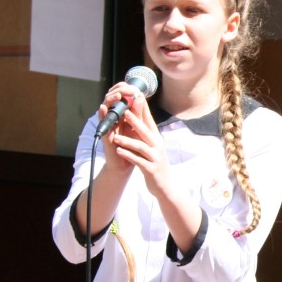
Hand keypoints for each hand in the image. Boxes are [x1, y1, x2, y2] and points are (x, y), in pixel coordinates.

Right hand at [97, 82, 139, 175]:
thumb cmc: (131, 146)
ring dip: (110, 100)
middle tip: (127, 90)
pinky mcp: (105, 134)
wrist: (125, 164)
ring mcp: (108, 125)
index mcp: (122, 114)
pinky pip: (102, 123)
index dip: (125, 89)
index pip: (121, 96)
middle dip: (119, 91)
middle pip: (112, 98)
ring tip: (118, 96)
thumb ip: (137, 113)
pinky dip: (102, 115)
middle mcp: (113, 118)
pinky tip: (104, 108)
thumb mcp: (137, 128)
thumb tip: (140, 96)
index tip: (134, 87)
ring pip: (105, 108)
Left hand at [105, 84, 173, 199]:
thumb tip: (137, 117)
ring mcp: (155, 158)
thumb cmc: (155, 163)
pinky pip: (138, 161)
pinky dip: (128, 156)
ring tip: (116, 136)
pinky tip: (119, 151)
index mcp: (156, 139)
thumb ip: (145, 133)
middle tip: (125, 111)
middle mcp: (157, 146)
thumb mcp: (152, 146)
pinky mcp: (151, 169)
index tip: (136, 97)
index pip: (150, 121)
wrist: (165, 185)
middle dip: (135, 121)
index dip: (143, 109)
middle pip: (146, 131)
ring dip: (128, 141)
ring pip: (141, 146)